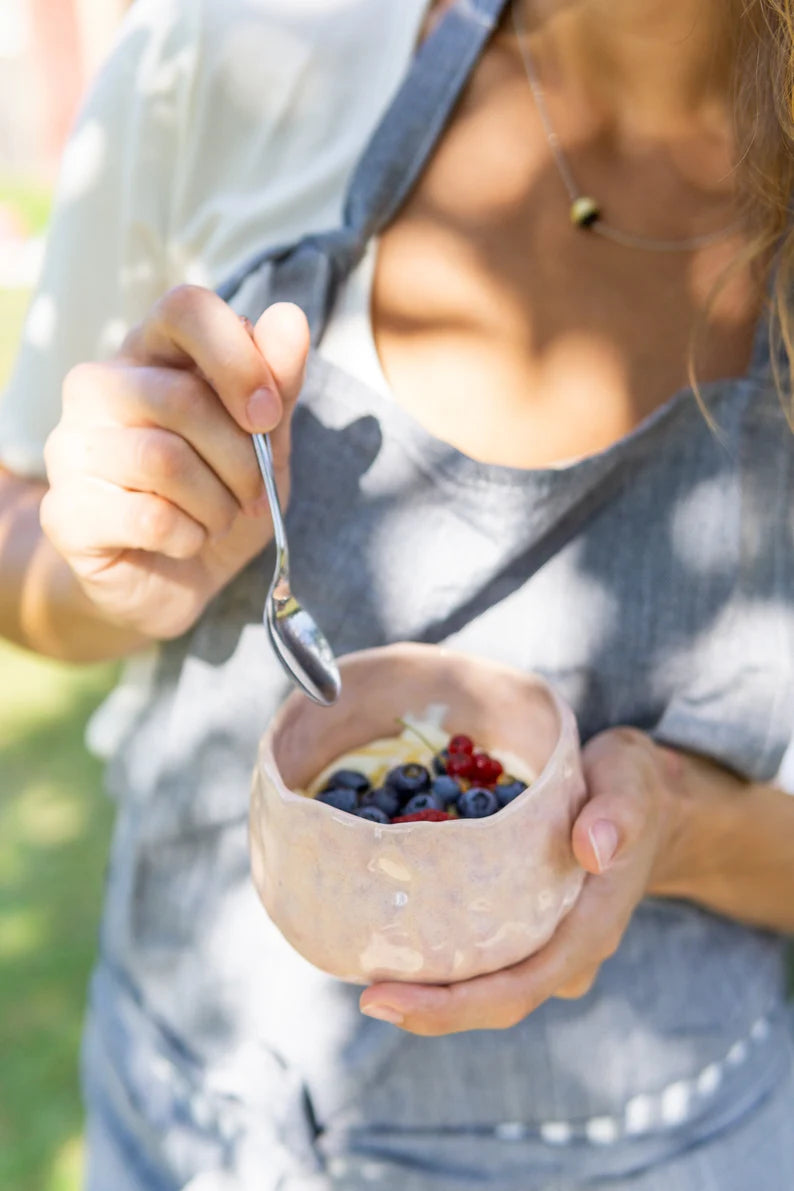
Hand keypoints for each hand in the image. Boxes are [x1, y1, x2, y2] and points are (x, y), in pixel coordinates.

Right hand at [41, 287, 309, 638]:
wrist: (175, 579)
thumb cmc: (219, 493)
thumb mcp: (266, 440)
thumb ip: (278, 381)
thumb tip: (289, 319)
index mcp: (152, 351)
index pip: (186, 309)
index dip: (239, 359)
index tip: (269, 416)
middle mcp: (100, 385)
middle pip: (183, 397)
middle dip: (241, 459)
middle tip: (253, 494)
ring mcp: (72, 446)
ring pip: (164, 459)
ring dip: (217, 503)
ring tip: (219, 519)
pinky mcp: (66, 510)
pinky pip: (147, 516)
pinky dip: (189, 536)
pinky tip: (186, 541)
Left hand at [360, 727, 681, 1034]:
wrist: (648, 802)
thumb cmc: (633, 789)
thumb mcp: (632, 785)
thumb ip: (619, 814)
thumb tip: (593, 848)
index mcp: (589, 930)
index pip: (519, 988)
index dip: (453, 1006)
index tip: (386, 1001)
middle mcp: (565, 952)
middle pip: (491, 1000)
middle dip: (428, 1007)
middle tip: (364, 995)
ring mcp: (545, 944)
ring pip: (482, 983)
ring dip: (428, 986)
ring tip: (365, 967)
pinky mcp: (525, 927)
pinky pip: (479, 954)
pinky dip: (437, 955)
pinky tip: (392, 937)